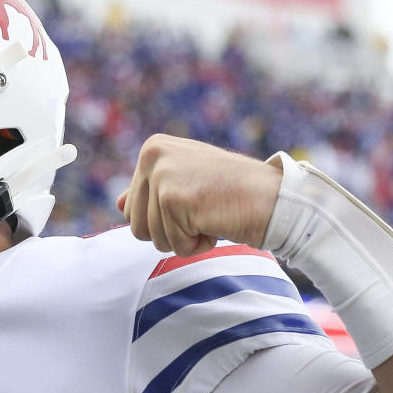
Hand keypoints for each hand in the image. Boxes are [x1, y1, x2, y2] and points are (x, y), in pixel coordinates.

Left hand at [117, 135, 281, 255]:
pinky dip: (198, 244)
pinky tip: (217, 220)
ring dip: (186, 237)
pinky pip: (174, 244)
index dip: (165, 219)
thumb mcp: (186, 184)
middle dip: (171, 231)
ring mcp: (161, 174)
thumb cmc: (233, 193)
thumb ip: (151, 193)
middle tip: (204, 208)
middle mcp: (151, 154)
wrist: (274, 198)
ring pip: (153, 238)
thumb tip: (119, 205)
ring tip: (211, 213)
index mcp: (152, 148)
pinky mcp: (172, 198)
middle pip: (135, 227)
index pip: (130, 209)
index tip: (196, 199)